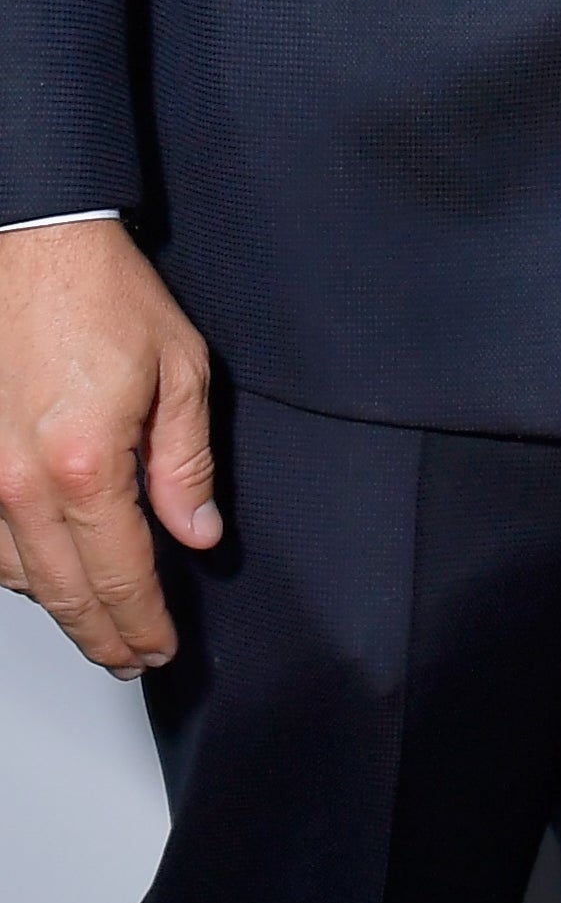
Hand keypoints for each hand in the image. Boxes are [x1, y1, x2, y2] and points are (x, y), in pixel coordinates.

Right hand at [0, 222, 219, 676]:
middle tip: (131, 657)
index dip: (143, 623)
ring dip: (60, 608)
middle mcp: (20, 485)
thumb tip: (199, 533)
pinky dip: (18, 570)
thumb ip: (187, 462)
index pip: (120, 576)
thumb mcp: (179, 368)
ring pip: (17, 579)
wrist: (32, 246)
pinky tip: (46, 573)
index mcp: (85, 465)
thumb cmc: (102, 294)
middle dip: (103, 636)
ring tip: (97, 622)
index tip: (159, 647)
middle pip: (64, 595)